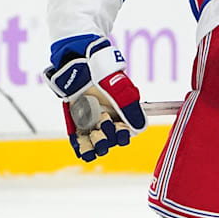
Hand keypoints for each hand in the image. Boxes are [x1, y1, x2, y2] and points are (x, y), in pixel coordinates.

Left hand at [44, 37, 146, 161]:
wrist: (80, 67)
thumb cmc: (104, 76)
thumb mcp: (122, 92)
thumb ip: (132, 111)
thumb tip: (141, 129)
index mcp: (121, 115)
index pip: (124, 134)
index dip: (122, 136)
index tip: (120, 131)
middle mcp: (107, 121)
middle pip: (110, 141)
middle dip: (108, 137)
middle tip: (103, 123)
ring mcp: (91, 123)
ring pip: (95, 144)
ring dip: (95, 145)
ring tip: (93, 137)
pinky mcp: (77, 123)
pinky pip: (80, 141)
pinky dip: (81, 147)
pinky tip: (82, 150)